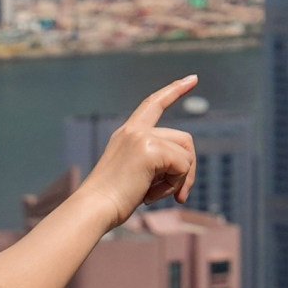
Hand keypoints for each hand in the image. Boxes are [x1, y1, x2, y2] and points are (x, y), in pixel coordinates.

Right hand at [72, 74, 199, 219]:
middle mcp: (134, 130)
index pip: (154, 103)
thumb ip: (156, 161)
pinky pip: (183, 166)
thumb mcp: (135, 174)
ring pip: (186, 155)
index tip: (192, 78)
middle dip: (188, 169)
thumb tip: (187, 164)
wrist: (94, 208)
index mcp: (128, 133)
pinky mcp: (150, 150)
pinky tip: (151, 196)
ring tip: (157, 196)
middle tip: (180, 196)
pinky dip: (175, 185)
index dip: (174, 90)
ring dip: (180, 180)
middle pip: (184, 139)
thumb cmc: (112, 200)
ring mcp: (142, 137)